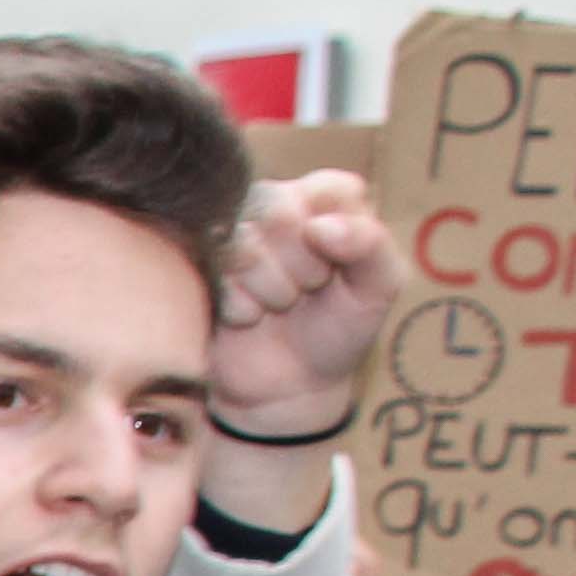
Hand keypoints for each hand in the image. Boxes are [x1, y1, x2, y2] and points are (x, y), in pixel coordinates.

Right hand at [207, 169, 395, 440]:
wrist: (290, 387)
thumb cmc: (339, 329)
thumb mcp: (379, 288)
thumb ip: (371, 245)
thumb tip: (318, 226)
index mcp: (323, 198)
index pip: (329, 188)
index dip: (338, 234)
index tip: (341, 265)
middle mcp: (273, 206)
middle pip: (280, 212)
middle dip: (303, 268)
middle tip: (308, 290)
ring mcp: (229, 236)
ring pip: (244, 245)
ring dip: (273, 292)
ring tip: (279, 305)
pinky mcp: (196, 268)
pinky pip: (217, 280)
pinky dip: (243, 311)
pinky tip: (250, 318)